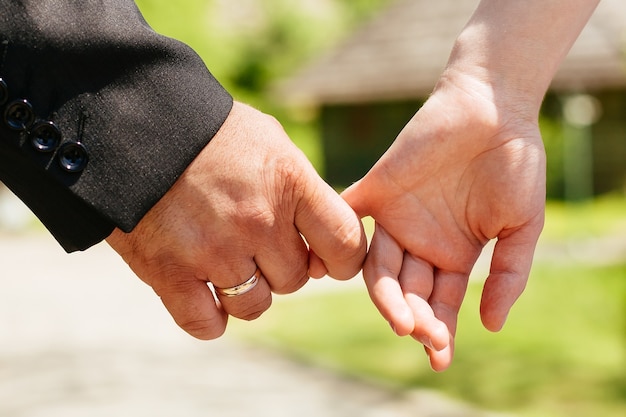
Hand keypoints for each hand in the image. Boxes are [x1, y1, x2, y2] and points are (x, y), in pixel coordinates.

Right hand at [106, 101, 366, 339]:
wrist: (134, 124)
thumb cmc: (212, 133)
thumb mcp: (272, 144)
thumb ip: (304, 192)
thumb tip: (325, 243)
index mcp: (289, 183)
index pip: (346, 244)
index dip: (345, 261)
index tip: (330, 261)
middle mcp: (256, 221)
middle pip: (295, 279)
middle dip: (282, 267)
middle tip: (258, 245)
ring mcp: (213, 250)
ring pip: (255, 305)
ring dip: (248, 292)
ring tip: (230, 264)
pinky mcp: (169, 273)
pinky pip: (207, 324)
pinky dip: (211, 318)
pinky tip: (206, 295)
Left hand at [342, 73, 545, 370]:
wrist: (492, 109)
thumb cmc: (514, 165)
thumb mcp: (521, 226)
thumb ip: (508, 274)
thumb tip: (490, 325)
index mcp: (453, 256)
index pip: (440, 305)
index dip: (440, 332)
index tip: (440, 358)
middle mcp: (420, 243)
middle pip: (407, 292)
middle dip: (413, 317)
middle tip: (418, 333)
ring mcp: (395, 219)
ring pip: (379, 267)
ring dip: (387, 295)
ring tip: (399, 317)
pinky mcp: (374, 190)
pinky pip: (348, 218)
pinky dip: (335, 239)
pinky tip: (329, 266)